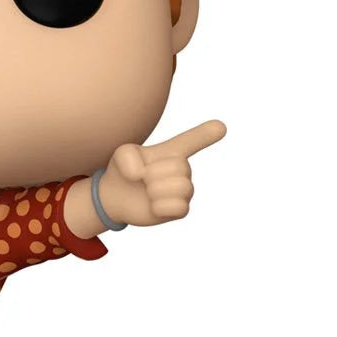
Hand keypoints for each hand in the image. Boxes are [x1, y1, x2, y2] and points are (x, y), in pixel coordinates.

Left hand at [98, 120, 225, 227]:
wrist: (116, 197)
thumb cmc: (123, 172)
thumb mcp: (120, 156)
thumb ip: (127, 157)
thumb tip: (141, 175)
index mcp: (170, 152)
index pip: (192, 140)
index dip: (206, 134)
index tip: (221, 126)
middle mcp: (182, 169)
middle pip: (180, 166)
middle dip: (154, 173)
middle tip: (142, 178)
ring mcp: (183, 190)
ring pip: (183, 187)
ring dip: (156, 190)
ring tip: (148, 190)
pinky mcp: (180, 209)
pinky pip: (179, 207)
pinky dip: (160, 207)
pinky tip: (153, 205)